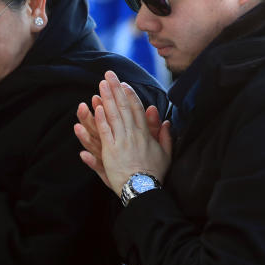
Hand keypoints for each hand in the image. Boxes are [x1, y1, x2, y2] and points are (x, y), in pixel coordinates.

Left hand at [78, 71, 171, 196]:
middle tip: (109, 75)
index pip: (137, 109)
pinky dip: (101, 119)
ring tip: (101, 85)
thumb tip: (168, 122)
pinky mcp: (111, 151)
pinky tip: (96, 107)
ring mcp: (121, 141)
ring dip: (107, 98)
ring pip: (113, 115)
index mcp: (145, 134)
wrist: (144, 189)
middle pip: (124, 107)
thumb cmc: (155, 174)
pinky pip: (105, 131)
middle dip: (116, 89)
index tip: (124, 84)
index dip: (130, 95)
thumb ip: (166, 136)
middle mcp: (133, 134)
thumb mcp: (166, 154)